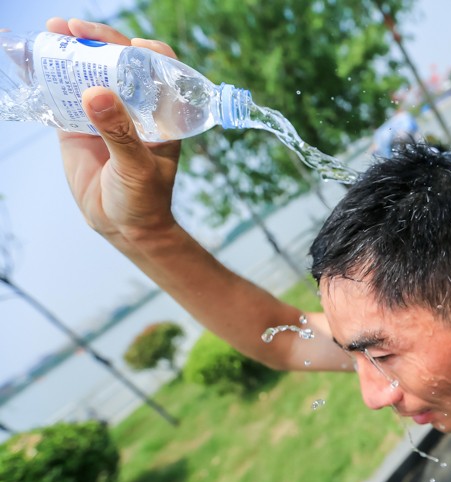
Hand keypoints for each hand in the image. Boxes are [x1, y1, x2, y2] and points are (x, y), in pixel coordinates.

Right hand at [45, 18, 181, 245]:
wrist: (121, 226)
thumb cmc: (145, 200)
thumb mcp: (138, 167)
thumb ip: (119, 133)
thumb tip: (96, 93)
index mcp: (162, 113)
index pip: (162, 70)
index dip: (149, 51)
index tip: (133, 44)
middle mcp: (135, 107)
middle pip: (120, 62)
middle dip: (100, 40)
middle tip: (75, 28)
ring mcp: (105, 112)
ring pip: (89, 72)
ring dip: (71, 50)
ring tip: (51, 31)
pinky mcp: (77, 124)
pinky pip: (61, 94)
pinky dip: (46, 75)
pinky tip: (31, 58)